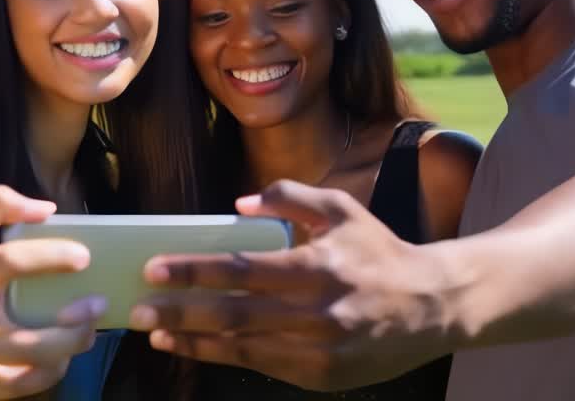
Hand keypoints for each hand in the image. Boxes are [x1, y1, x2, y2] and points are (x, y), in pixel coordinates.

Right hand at [0, 185, 105, 399]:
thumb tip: (47, 209)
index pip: (8, 265)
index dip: (51, 258)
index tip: (83, 256)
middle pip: (25, 335)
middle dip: (72, 323)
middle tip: (97, 305)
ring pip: (24, 368)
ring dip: (67, 350)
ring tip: (86, 332)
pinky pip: (11, 390)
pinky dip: (43, 376)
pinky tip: (59, 358)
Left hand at [129, 180, 458, 390]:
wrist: (434, 306)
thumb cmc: (379, 251)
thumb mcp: (340, 209)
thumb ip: (288, 197)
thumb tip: (236, 205)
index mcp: (318, 265)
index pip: (241, 270)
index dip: (193, 271)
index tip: (153, 269)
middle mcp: (318, 310)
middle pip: (233, 314)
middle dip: (180, 313)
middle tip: (139, 310)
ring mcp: (321, 348)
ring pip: (243, 347)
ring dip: (193, 342)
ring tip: (156, 335)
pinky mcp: (324, 376)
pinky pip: (264, 366)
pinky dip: (226, 357)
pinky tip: (196, 349)